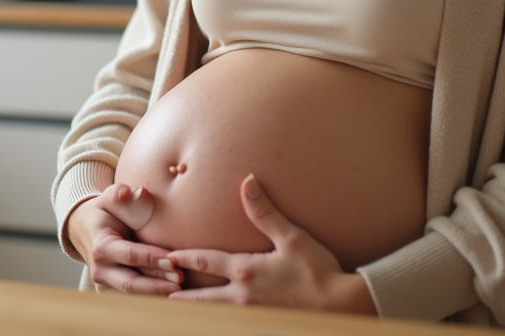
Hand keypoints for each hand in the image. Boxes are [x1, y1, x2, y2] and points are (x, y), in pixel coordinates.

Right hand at [66, 183, 182, 294]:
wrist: (84, 229)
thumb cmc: (104, 211)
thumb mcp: (109, 198)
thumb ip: (122, 193)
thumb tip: (141, 192)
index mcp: (100, 247)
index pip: (130, 255)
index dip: (151, 258)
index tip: (173, 260)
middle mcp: (100, 270)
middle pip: (131, 283)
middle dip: (157, 283)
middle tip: (181, 280)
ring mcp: (104, 284)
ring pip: (133, 294)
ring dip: (157, 292)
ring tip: (182, 290)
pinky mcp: (110, 292)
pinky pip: (133, 297)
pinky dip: (152, 297)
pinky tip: (172, 295)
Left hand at [166, 174, 377, 314]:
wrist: (342, 306)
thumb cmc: (318, 270)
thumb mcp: (291, 237)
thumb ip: (264, 211)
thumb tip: (247, 182)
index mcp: (246, 271)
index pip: (207, 262)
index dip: (186, 258)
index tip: (167, 256)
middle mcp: (244, 295)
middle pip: (204, 295)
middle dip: (182, 294)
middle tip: (162, 294)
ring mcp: (253, 313)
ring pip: (217, 312)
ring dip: (198, 310)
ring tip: (181, 310)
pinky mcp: (265, 323)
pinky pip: (236, 322)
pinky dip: (222, 320)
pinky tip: (218, 320)